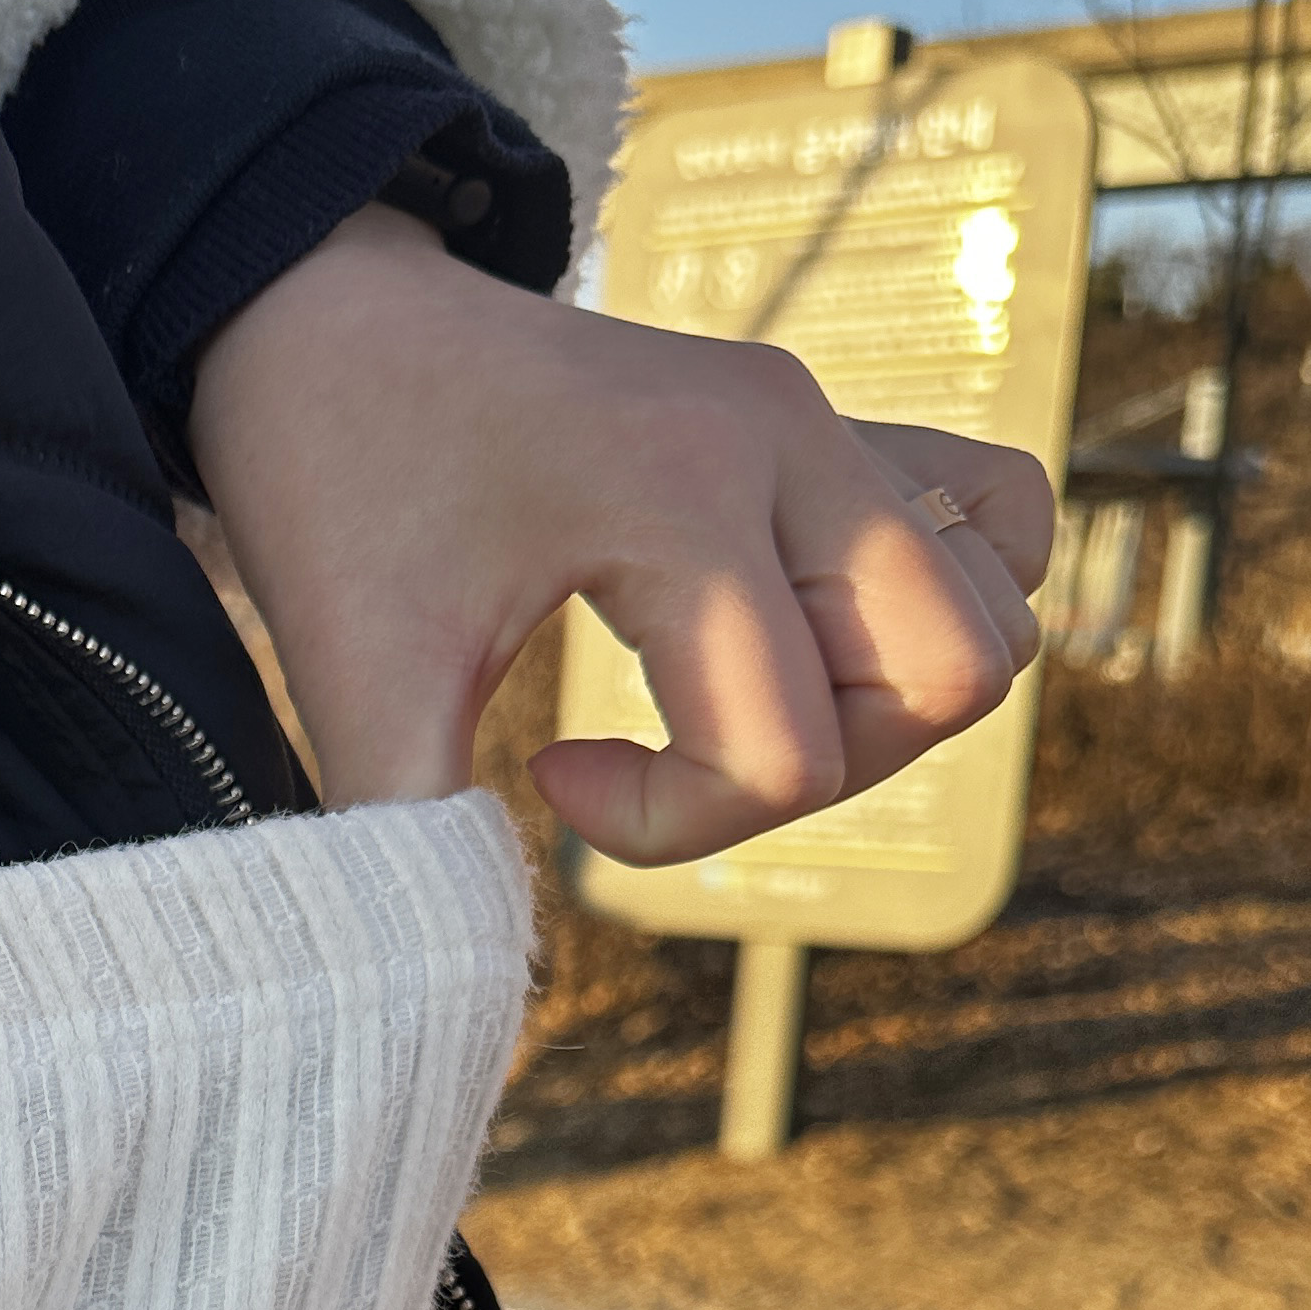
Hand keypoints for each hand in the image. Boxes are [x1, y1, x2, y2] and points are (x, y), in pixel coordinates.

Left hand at [185, 203, 1055, 862]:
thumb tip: (432, 999)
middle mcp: (789, 438)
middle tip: (669, 766)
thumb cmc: (333, 489)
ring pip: (988, 606)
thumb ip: (406, 841)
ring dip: (880, 708)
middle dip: (816, 777)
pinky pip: (986, 515)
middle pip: (950, 674)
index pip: (788, 748)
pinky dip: (930, 611)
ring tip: (726, 708)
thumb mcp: (350, 678)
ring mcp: (821, 420)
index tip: (545, 781)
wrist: (323, 310)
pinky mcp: (820, 423)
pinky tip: (787, 641)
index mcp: (685, 492)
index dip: (665, 826)